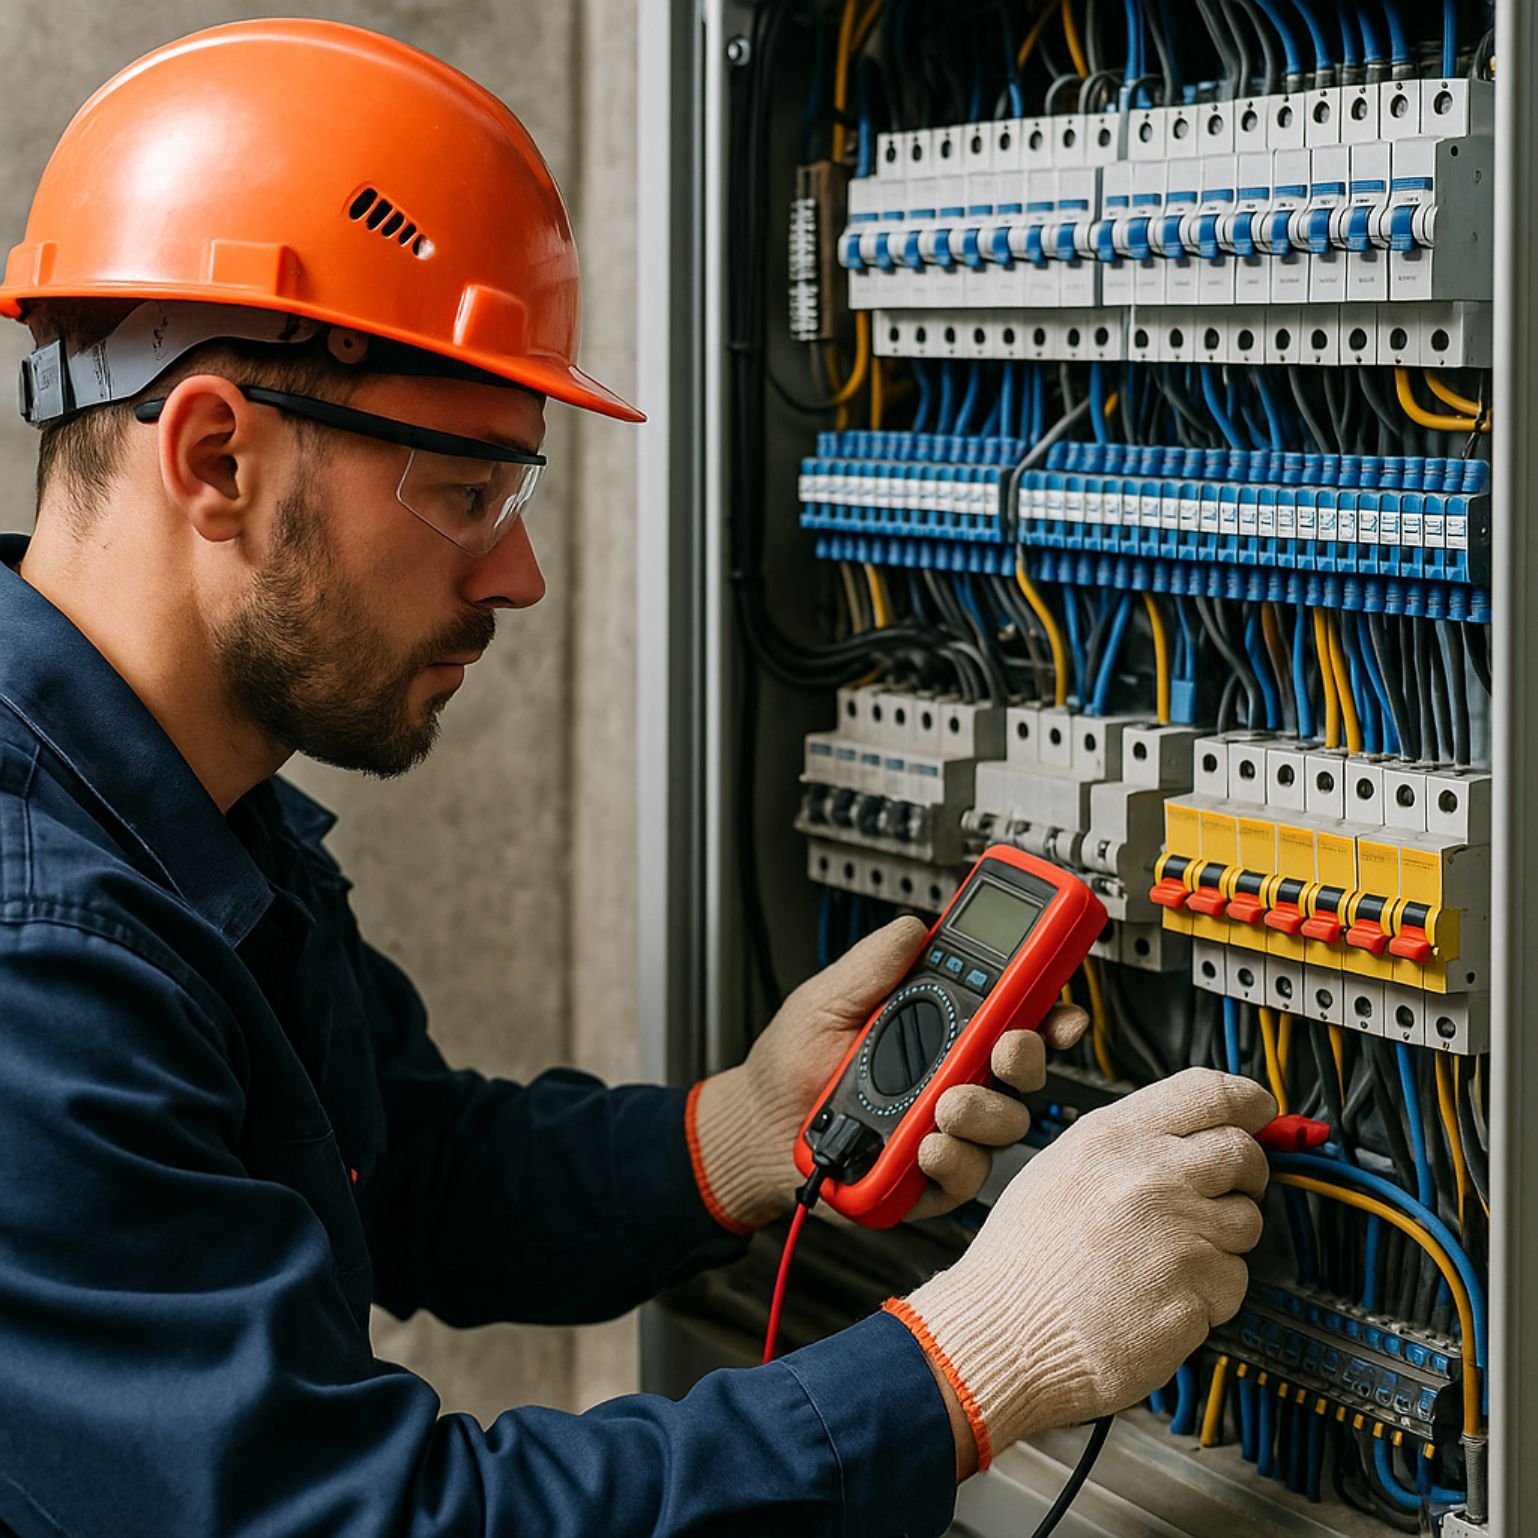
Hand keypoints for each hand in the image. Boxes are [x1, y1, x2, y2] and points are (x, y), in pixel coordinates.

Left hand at [690, 917, 1089, 1229]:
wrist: (756, 1126)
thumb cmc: (791, 1063)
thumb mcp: (827, 998)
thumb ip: (873, 964)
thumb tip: (915, 927)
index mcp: (941, 1026)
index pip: (1012, 1013)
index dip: (1048, 1007)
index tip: (1061, 1003)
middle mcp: (956, 1077)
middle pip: (1024, 1068)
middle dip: (1029, 1055)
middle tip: (1007, 1046)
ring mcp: (948, 1128)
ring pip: (1004, 1123)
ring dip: (985, 1109)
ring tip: (945, 1102)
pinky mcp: (930, 1177)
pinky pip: (966, 1175)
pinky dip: (954, 1160)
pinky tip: (926, 1143)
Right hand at [886, 1068, 1276, 1471]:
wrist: (1002, 1333)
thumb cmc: (1024, 1258)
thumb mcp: (1062, 1166)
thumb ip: (1130, 1143)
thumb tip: (1193, 1135)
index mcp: (1115, 1137)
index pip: (1211, 1092)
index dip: (1249, 1100)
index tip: (1260, 1111)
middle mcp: (1152, 1175)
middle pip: (1245, 1152)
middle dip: (1242, 1175)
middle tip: (1215, 1196)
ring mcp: (1178, 1234)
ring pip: (1247, 1222)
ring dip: (1220, 1240)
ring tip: (1164, 1257)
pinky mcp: (1195, 1293)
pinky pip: (1234, 1282)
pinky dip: (1209, 1293)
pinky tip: (1161, 1295)